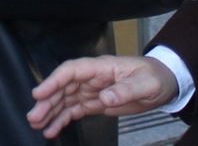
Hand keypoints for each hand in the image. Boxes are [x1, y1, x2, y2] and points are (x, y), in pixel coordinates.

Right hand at [27, 55, 175, 138]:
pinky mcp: (94, 103)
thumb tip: (105, 98)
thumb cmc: (155, 78)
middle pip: (63, 87)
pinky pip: (74, 110)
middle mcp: (91, 78)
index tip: (38, 94)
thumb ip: (125, 90)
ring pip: (64, 100)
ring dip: (50, 112)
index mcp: (100, 68)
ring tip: (36, 125)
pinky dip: (61, 120)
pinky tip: (51, 130)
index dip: (53, 81)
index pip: (71, 71)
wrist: (164, 84)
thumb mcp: (145, 84)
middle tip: (33, 117)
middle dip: (46, 101)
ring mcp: (91, 90)